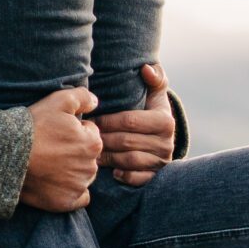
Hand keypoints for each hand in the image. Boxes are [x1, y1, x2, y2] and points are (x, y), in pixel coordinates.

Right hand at [21, 87, 101, 211]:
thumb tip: (96, 102)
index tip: (56, 132)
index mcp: (93, 143)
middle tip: (51, 147)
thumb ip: (83, 97)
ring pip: (83, 175)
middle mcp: (91, 167)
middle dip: (74, 151)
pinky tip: (56, 183)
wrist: (8, 156)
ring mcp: (78, 186)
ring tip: (49, 163)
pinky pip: (79, 198)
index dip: (73, 130)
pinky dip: (71, 191)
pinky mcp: (66, 202)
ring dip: (72, 170)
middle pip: (87, 156)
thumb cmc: (34, 127)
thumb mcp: (59, 101)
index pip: (90, 134)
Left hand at [96, 62, 175, 185]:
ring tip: (91, 152)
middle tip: (82, 138)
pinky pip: (139, 179)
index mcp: (165, 121)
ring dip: (108, 157)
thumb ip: (155, 78)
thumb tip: (145, 68)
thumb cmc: (152, 111)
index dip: (106, 121)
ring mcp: (162, 161)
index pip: (129, 121)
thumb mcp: (156, 94)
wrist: (164, 138)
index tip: (90, 120)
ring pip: (129, 160)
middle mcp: (166, 143)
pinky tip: (113, 171)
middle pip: (126, 142)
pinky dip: (126, 176)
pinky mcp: (156, 176)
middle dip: (102, 139)